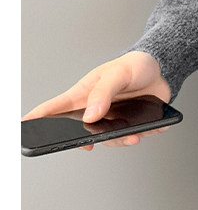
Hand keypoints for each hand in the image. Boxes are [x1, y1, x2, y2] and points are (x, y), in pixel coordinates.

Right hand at [21, 51, 171, 151]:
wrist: (162, 69)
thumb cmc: (133, 66)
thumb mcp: (117, 74)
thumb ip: (103, 93)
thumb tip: (90, 117)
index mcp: (83, 94)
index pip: (55, 108)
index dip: (37, 119)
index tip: (23, 129)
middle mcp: (94, 109)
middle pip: (79, 132)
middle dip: (84, 140)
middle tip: (90, 144)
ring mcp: (111, 119)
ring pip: (108, 138)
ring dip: (121, 140)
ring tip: (135, 136)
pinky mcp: (129, 124)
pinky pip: (131, 136)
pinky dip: (143, 134)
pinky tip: (154, 127)